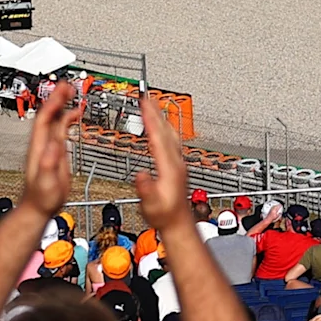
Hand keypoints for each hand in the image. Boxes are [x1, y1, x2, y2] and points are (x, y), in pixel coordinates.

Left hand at [19, 80, 80, 214]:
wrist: (39, 207)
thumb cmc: (41, 197)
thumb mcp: (46, 181)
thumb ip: (50, 163)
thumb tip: (53, 145)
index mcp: (39, 147)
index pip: (44, 119)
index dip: (52, 103)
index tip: (61, 90)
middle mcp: (42, 143)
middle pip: (48, 114)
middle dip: (57, 98)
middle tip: (67, 84)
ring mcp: (48, 146)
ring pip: (54, 119)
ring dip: (62, 104)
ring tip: (71, 92)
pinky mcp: (55, 151)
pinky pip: (61, 129)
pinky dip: (68, 118)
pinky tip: (74, 115)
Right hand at [132, 91, 193, 231]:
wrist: (178, 223)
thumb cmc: (164, 215)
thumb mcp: (151, 205)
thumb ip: (146, 189)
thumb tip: (142, 175)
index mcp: (170, 167)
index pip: (158, 136)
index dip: (151, 119)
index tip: (145, 103)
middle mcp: (176, 162)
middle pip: (166, 131)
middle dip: (156, 112)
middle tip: (148, 96)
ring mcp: (179, 163)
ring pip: (171, 134)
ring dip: (162, 118)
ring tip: (155, 106)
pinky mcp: (178, 166)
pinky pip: (171, 141)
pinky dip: (165, 129)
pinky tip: (162, 128)